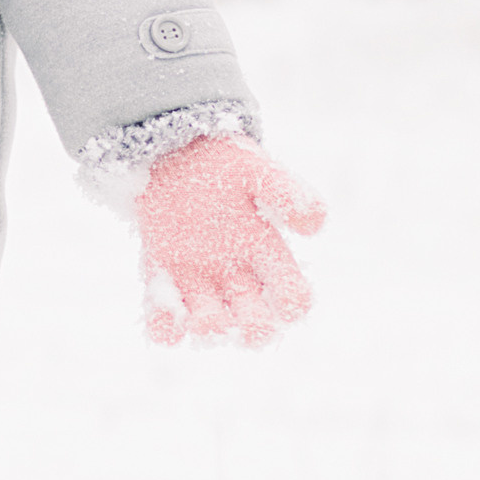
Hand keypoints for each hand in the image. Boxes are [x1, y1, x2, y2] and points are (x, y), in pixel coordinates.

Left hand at [136, 134, 325, 348]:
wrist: (171, 150)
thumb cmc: (220, 159)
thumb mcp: (255, 169)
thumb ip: (286, 193)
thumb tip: (316, 225)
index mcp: (266, 250)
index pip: (291, 291)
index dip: (293, 303)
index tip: (287, 305)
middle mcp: (236, 272)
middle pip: (255, 318)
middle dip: (255, 330)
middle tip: (247, 328)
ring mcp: (199, 277)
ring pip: (211, 320)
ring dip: (209, 329)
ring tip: (202, 323)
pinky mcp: (163, 274)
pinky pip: (166, 312)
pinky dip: (165, 326)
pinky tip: (167, 326)